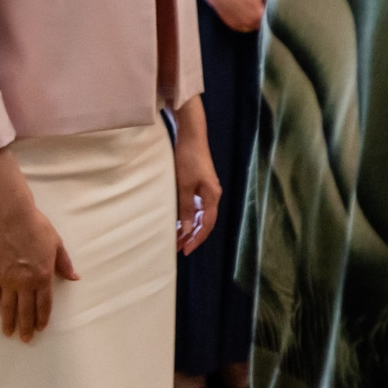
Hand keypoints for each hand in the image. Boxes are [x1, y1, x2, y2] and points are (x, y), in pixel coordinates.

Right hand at [0, 201, 76, 341]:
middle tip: (25, 339)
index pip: (44, 303)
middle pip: (26, 310)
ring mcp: (8, 280)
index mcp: (44, 275)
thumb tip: (75, 277)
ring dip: (9, 322)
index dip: (42, 318)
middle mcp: (26, 282)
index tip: (40, 329)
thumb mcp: (57, 244)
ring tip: (8, 334)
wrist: (13, 218)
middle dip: (26, 326)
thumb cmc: (38, 228)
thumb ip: (64, 264)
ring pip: (9, 307)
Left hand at [171, 98, 221, 255]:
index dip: (197, 239)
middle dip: (192, 236)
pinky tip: (178, 223)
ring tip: (175, 239)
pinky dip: (187, 217)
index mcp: (212, 197)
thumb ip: (186, 209)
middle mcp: (212, 196)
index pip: (207, 225)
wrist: (191, 137)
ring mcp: (207, 191)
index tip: (185, 250)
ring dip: (189, 228)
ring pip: (200, 216)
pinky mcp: (200, 186)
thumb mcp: (184, 186)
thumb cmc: (188, 160)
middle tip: (178, 249)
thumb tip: (188, 230)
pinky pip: (195, 207)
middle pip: (205, 222)